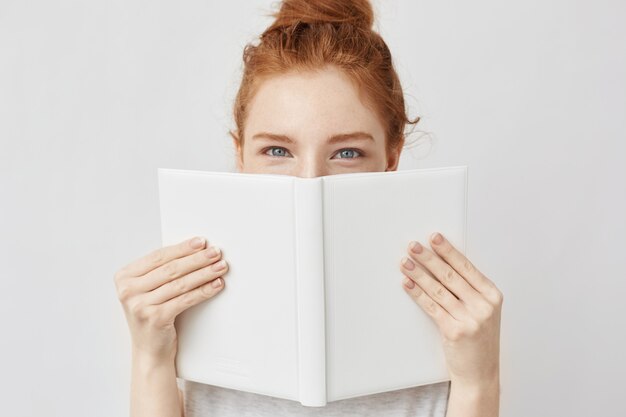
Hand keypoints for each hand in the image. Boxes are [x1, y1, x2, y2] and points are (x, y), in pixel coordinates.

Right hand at [114, 236, 228, 361]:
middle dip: (197, 259)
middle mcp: (128, 291)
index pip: (158, 256)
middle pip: (170, 269)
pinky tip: (216, 284)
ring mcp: (140, 305)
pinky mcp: (155, 318)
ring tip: (220, 266)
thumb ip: (161, 270)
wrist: (149, 351)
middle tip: (215, 252)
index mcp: (124, 277)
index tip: (201, 242)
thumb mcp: (148, 290)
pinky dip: (204, 290)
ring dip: (204, 273)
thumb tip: (194, 249)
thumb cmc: (152, 315)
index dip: (182, 248)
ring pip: (180, 283)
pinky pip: (186, 299)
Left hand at [399, 232, 502, 386]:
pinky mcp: (454, 331)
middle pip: (451, 275)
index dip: (448, 251)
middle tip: (414, 246)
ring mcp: (470, 319)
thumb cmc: (479, 340)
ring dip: (419, 274)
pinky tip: (408, 283)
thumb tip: (441, 263)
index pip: (466, 267)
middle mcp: (484, 306)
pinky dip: (417, 293)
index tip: (434, 238)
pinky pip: (431, 307)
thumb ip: (469, 289)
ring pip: (438, 290)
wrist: (480, 374)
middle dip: (429, 258)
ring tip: (405, 262)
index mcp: (493, 296)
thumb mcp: (484, 311)